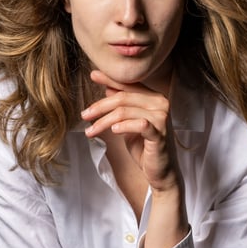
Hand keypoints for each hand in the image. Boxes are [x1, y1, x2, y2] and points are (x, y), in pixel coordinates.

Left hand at [81, 70, 180, 192]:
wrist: (160, 172)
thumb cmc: (144, 148)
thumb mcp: (129, 124)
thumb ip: (123, 106)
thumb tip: (108, 88)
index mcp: (154, 98)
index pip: (128, 85)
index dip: (110, 79)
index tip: (92, 75)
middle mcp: (160, 104)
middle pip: (123, 97)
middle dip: (100, 106)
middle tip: (84, 115)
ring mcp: (162, 118)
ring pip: (124, 112)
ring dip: (104, 121)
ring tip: (91, 131)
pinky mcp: (160, 134)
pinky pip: (138, 125)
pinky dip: (123, 126)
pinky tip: (113, 131)